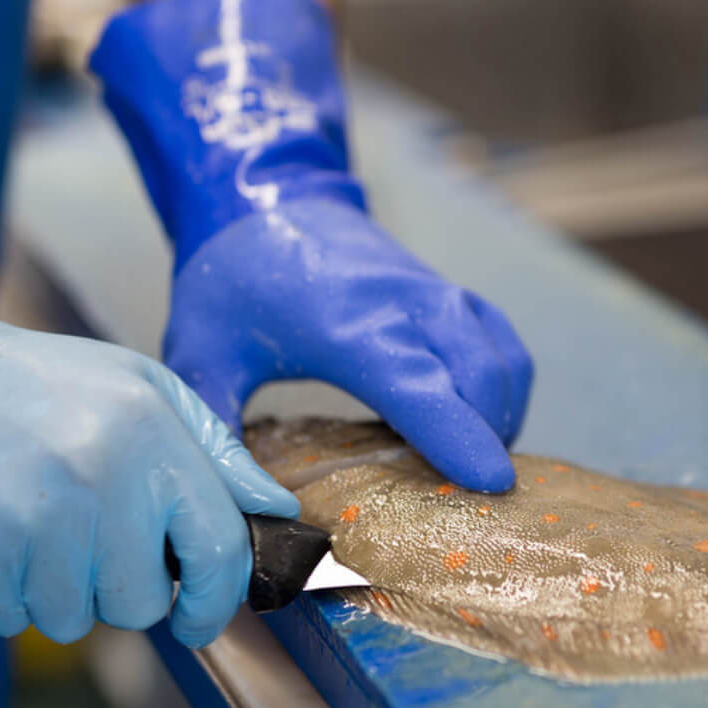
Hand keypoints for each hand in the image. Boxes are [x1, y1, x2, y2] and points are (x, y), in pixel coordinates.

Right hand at [0, 285, 298, 645]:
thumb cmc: (40, 383)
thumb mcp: (144, 389)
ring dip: (58, 591)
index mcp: (149, 436)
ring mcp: (28, 520)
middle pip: (142, 604)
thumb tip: (277, 513)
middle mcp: (95, 478)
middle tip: (86, 537)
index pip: (218, 551)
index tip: (200, 617)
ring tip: (32, 525)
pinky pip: (11, 622)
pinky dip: (4, 595)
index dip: (217, 600)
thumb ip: (217, 454)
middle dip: (122, 588)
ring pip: (74, 621)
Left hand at [90, 0, 534, 491]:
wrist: (264, 195)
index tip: (492, 481)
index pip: (420, 386)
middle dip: (485, 442)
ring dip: (500, 418)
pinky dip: (506, 390)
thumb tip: (245, 512)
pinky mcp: (453, 295)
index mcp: (350, 325)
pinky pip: (505, 347)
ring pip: (504, 363)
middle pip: (480, 380)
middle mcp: (408, 305)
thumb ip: (217, 436)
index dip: (458, 436)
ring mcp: (439, 294)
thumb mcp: (200, 357)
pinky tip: (479, 422)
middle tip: (460, 501)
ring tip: (466, 465)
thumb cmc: (232, 282)